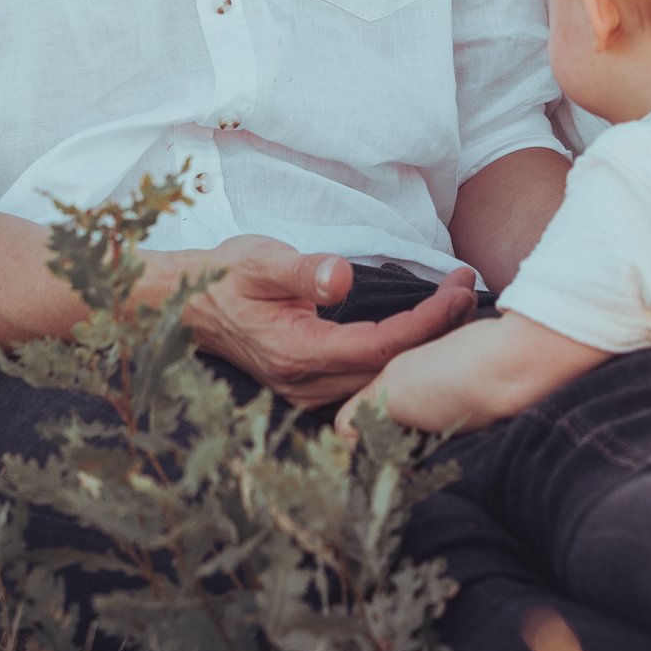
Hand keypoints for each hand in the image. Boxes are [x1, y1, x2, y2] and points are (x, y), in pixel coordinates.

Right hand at [185, 241, 477, 409]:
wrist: (182, 306)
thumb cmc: (223, 277)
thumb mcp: (260, 260)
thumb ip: (302, 271)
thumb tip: (340, 277)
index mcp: (298, 353)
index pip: (380, 346)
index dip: (425, 322)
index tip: (457, 290)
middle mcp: (305, 383)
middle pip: (388, 368)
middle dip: (435, 332)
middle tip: (468, 291)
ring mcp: (305, 390)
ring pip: (379, 379)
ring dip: (420, 345)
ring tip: (454, 306)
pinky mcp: (307, 385)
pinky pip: (364, 378)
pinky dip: (397, 355)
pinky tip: (420, 331)